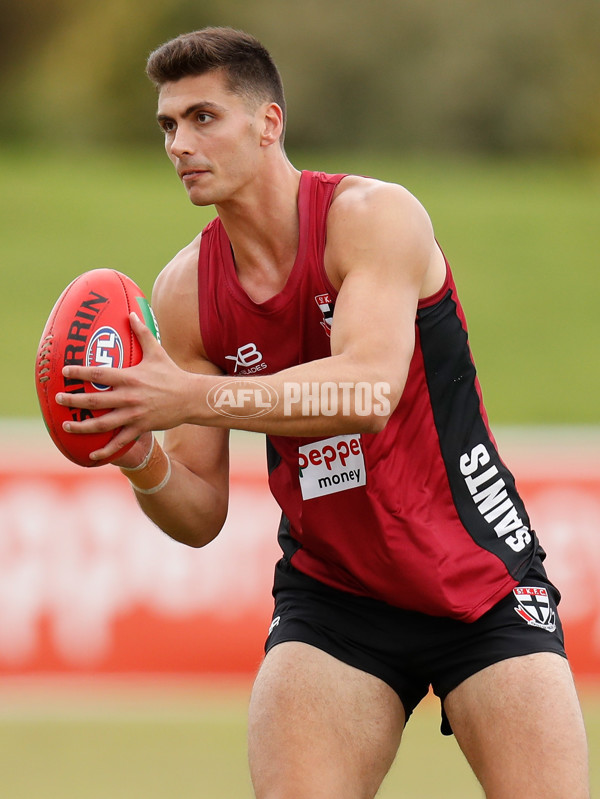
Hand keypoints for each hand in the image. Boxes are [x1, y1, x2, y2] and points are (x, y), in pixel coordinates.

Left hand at [56, 313, 192, 461]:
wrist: (191, 398)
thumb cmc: (172, 374)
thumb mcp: (156, 351)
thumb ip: (142, 333)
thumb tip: (131, 312)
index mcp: (130, 378)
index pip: (99, 374)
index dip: (80, 373)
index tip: (65, 372)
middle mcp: (128, 397)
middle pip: (95, 401)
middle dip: (74, 401)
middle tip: (59, 400)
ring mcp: (133, 415)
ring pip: (102, 424)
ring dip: (82, 427)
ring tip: (66, 426)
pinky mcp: (140, 428)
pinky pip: (120, 442)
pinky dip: (105, 450)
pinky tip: (92, 455)